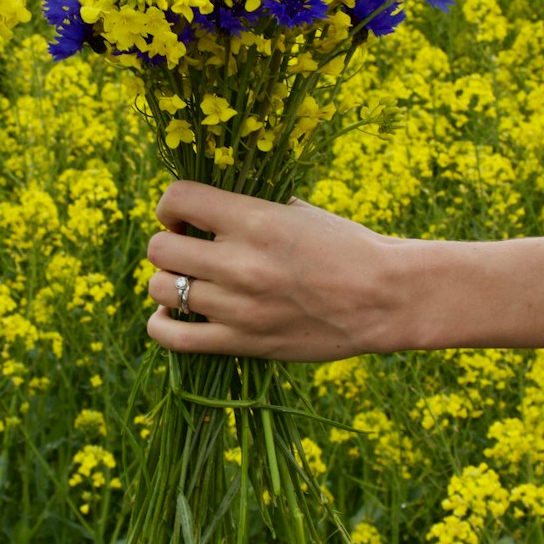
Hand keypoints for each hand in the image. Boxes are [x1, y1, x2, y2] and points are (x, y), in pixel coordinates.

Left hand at [146, 180, 405, 360]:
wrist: (385, 298)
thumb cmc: (346, 246)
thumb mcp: (299, 211)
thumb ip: (252, 208)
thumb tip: (211, 207)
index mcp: (256, 219)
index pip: (178, 199)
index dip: (170, 205)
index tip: (182, 215)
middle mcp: (240, 262)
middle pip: (159, 248)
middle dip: (168, 243)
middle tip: (187, 246)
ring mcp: (238, 307)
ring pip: (160, 290)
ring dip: (167, 281)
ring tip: (188, 279)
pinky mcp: (243, 343)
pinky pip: (174, 338)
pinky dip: (161, 324)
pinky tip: (171, 314)